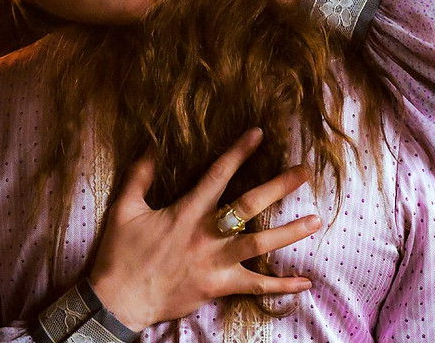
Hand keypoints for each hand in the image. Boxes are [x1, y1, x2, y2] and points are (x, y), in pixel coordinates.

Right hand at [87, 127, 319, 330]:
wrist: (118, 300)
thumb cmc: (121, 254)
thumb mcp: (124, 209)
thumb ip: (139, 176)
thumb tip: (151, 146)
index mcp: (186, 211)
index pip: (218, 174)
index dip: (239, 152)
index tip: (259, 134)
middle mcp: (206, 234)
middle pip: (250, 206)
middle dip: (279, 187)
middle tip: (305, 171)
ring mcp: (216, 262)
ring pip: (260, 245)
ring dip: (290, 232)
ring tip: (316, 220)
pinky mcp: (218, 287)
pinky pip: (256, 287)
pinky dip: (282, 285)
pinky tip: (306, 282)